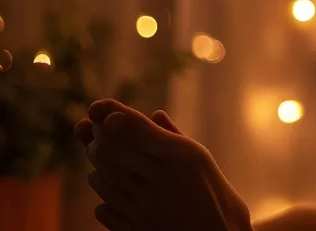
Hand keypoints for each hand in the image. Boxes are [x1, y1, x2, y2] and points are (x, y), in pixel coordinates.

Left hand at [80, 99, 253, 230]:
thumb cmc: (218, 201)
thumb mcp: (202, 162)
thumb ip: (174, 138)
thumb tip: (155, 114)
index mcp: (182, 158)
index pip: (131, 127)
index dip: (108, 113)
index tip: (97, 108)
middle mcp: (160, 181)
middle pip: (107, 149)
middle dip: (98, 137)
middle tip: (100, 132)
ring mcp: (144, 208)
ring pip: (99, 177)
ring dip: (98, 166)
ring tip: (109, 160)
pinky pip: (103, 208)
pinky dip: (104, 198)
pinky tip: (117, 193)